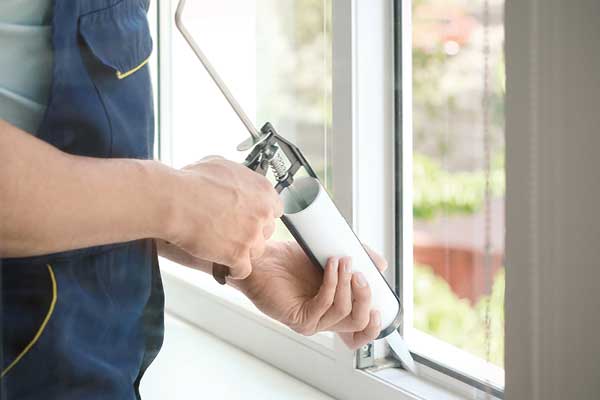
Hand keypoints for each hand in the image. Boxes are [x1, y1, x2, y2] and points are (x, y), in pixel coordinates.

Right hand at [165, 156, 282, 278]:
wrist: (175, 201)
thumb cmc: (192, 183)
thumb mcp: (221, 165)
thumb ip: (236, 177)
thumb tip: (232, 180)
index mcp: (262, 190)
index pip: (274, 208)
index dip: (260, 214)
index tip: (250, 216)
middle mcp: (261, 212)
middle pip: (266, 230)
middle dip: (252, 232)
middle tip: (234, 231)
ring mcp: (252, 235)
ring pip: (257, 251)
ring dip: (243, 251)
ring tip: (225, 247)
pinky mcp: (238, 255)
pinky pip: (243, 269)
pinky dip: (234, 269)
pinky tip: (225, 264)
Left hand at [235, 241, 388, 349]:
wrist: (263, 258)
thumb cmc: (291, 259)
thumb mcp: (330, 257)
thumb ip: (356, 259)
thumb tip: (381, 265)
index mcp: (334, 311)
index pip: (360, 332)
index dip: (374, 323)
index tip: (380, 304)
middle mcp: (324, 320)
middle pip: (358, 322)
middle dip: (365, 295)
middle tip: (359, 271)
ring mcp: (312, 321)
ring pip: (343, 310)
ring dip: (346, 282)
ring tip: (341, 260)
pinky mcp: (298, 318)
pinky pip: (324, 303)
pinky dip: (331, 282)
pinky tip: (330, 265)